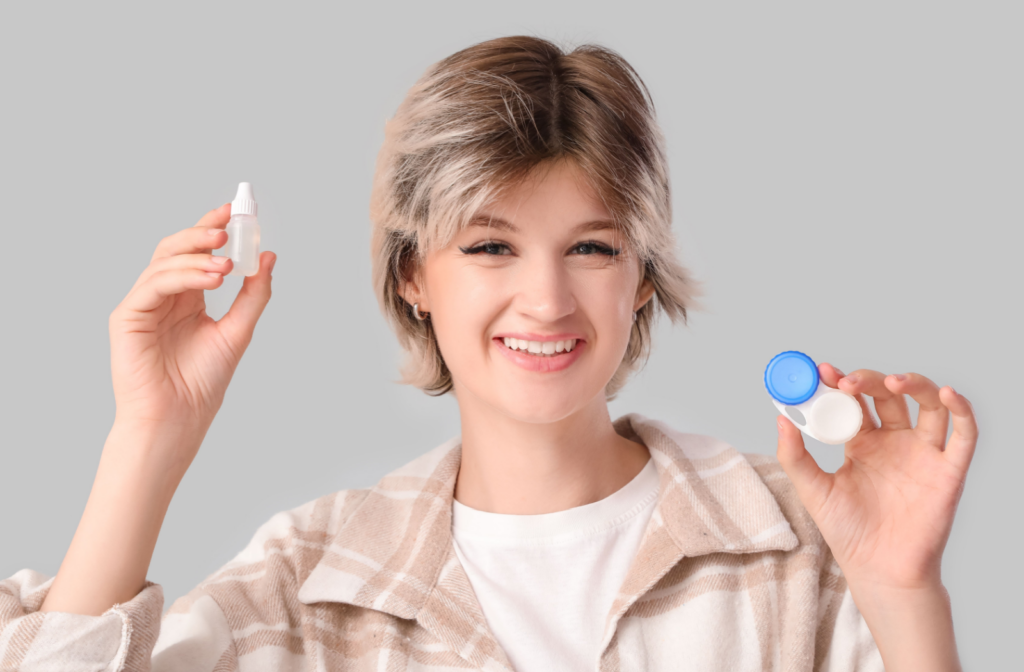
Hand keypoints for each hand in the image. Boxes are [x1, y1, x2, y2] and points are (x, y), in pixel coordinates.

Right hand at [108, 203, 275, 474]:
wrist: (179, 418)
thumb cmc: (202, 383)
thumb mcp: (237, 331)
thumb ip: (253, 295)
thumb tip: (268, 257)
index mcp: (188, 298)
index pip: (197, 254)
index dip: (213, 229)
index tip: (236, 211)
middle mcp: (164, 296)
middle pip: (176, 249)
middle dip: (202, 231)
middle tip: (228, 221)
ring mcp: (143, 304)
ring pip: (165, 262)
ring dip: (198, 256)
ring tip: (227, 264)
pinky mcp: (127, 316)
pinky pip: (154, 283)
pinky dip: (183, 275)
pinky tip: (212, 277)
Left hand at [775, 363, 977, 590]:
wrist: (877, 570)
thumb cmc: (846, 532)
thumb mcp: (812, 489)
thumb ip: (795, 455)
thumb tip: (780, 417)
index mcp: (862, 443)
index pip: (854, 401)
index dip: (840, 382)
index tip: (821, 370)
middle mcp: (894, 442)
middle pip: (888, 396)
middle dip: (868, 380)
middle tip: (845, 382)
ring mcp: (923, 454)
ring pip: (928, 405)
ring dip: (914, 384)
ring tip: (890, 381)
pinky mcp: (948, 471)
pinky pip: (964, 436)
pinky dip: (962, 411)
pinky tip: (949, 394)